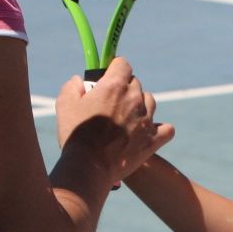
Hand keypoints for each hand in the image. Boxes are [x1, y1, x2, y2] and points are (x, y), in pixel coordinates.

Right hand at [55, 57, 173, 183]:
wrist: (89, 167)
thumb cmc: (76, 135)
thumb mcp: (65, 105)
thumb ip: (72, 87)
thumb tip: (78, 81)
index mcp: (114, 86)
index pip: (123, 64)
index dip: (114, 69)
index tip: (107, 78)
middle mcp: (134, 99)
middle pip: (135, 83)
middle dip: (124, 89)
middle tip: (110, 104)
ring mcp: (147, 120)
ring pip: (150, 102)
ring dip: (140, 106)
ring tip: (126, 118)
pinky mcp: (153, 140)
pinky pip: (166, 129)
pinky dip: (159, 129)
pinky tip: (148, 132)